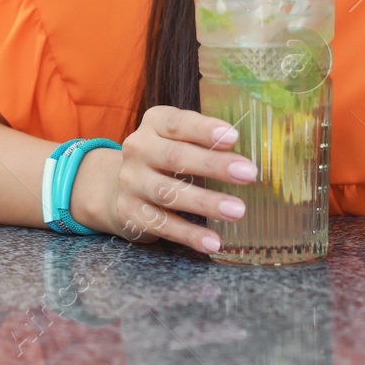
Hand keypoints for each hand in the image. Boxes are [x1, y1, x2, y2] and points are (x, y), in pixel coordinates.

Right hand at [69, 105, 257, 253]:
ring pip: (168, 192)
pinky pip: (162, 225)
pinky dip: (189, 235)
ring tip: (238, 211)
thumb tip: (248, 158)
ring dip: (206, 203)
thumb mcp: (178, 139)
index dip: (205, 129)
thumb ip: (206, 142)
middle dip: (214, 166)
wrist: (116, 187)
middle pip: (175, 157)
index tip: (234, 137)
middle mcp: (138, 149)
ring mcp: (131, 182)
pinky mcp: (130, 212)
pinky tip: (213, 241)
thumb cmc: (164, 159)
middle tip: (249, 174)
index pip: (178, 123)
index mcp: (154, 123)